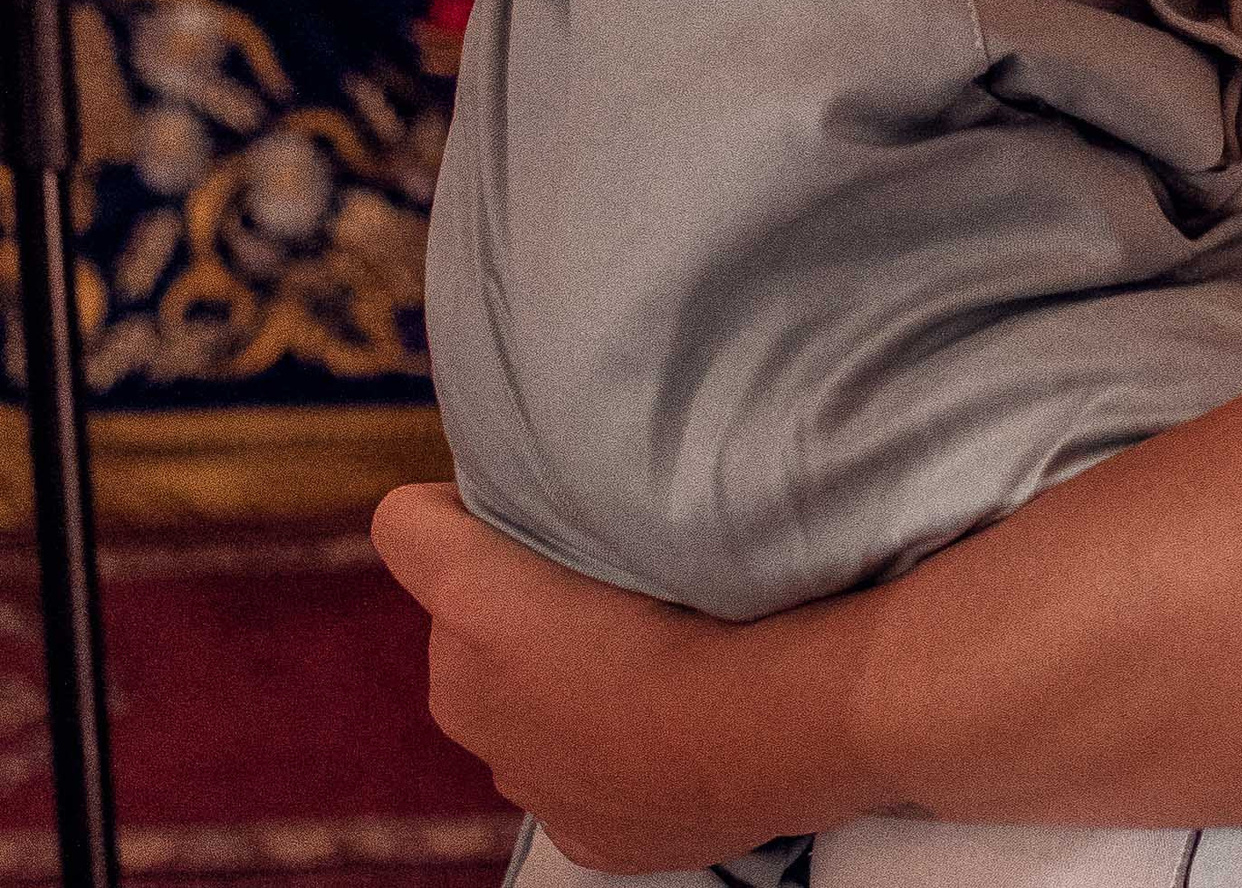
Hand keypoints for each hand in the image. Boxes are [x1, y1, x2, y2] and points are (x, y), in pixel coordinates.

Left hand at [375, 487, 802, 869]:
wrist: (772, 727)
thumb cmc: (701, 599)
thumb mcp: (626, 496)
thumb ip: (557, 477)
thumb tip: (543, 471)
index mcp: (466, 609)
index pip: (407, 525)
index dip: (457, 506)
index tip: (521, 502)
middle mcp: (465, 696)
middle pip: (460, 620)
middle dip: (511, 604)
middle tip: (601, 584)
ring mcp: (519, 777)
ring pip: (512, 700)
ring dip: (554, 679)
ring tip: (643, 652)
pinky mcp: (575, 832)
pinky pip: (569, 768)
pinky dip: (601, 747)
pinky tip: (664, 724)